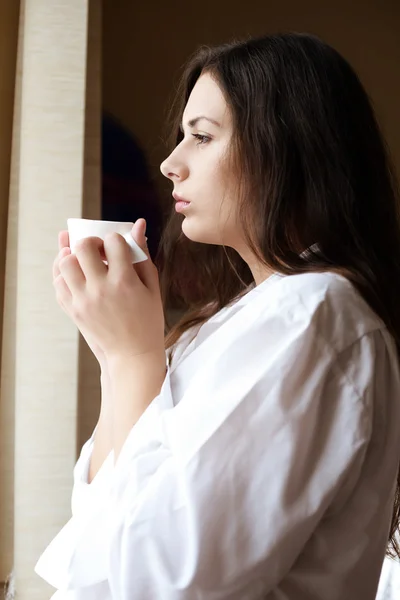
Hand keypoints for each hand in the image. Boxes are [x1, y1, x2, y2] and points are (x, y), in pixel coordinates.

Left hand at [54, 219, 164, 361]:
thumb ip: (142, 254)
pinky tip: (76, 274)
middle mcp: (100, 288)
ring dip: (73, 256)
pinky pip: (57, 282)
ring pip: (65, 262)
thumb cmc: (147, 320)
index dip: (115, 239)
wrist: (132, 354)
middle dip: (90, 241)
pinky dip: (63, 273)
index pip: (112, 242)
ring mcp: (83, 300)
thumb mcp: (152, 286)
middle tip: (98, 250)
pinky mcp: (72, 310)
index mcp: (124, 281)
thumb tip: (138, 224)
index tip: (118, 248)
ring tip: (84, 262)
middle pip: (83, 246)